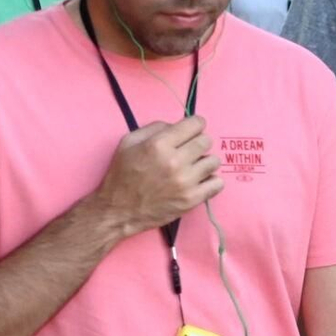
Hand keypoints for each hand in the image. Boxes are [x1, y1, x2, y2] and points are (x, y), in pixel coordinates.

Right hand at [91, 116, 222, 237]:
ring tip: (192, 168)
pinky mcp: (192, 200)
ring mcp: (185, 182)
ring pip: (214, 161)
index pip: (196, 124)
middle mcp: (174, 161)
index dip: (195, 125)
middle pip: (206, 141)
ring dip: (205, 162)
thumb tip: (178, 125)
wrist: (118, 210)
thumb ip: (155, 128)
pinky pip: (217, 183)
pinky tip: (199, 181)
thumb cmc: (122, 175)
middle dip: (198, 142)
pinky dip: (211, 181)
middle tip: (189, 151)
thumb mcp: (129, 142)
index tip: (192, 130)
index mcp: (158, 144)